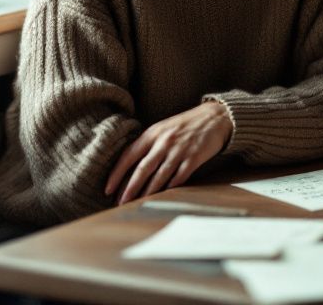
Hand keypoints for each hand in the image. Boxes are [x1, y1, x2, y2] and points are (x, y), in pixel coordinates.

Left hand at [104, 101, 232, 204]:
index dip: (117, 173)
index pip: (129, 155)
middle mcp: (164, 141)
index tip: (108, 189)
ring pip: (159, 176)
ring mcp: (179, 150)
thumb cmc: (185, 125)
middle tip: (120, 203)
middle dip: (130, 188)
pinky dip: (169, 189)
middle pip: (142, 169)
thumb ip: (148, 144)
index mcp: (152, 133)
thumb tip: (130, 166)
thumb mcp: (163, 128)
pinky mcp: (194, 157)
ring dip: (148, 193)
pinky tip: (162, 198)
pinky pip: (179, 177)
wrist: (215, 117)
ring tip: (139, 204)